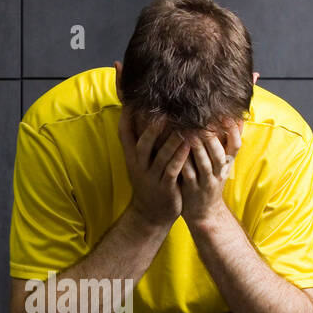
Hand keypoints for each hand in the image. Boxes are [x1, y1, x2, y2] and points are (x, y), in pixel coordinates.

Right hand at [118, 107, 191, 229]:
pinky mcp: (165, 187)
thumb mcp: (142, 162)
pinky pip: (172, 170)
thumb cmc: (151, 182)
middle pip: (141, 142)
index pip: (124, 132)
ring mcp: (151, 177)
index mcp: (132, 156)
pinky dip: (180, 157)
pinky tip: (188, 145)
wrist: (151, 215)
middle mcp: (139, 165)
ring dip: (171, 139)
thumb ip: (146, 141)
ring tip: (182, 124)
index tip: (131, 97)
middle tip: (161, 109)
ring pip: (160, 155)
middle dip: (150, 126)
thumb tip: (150, 114)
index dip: (126, 114)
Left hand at [179, 127, 239, 229]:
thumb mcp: (222, 164)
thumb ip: (226, 143)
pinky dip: (183, 161)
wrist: (204, 213)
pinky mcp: (192, 189)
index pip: (236, 145)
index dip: (234, 131)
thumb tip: (236, 117)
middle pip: (220, 153)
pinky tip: (176, 150)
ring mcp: (206, 182)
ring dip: (198, 146)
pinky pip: (188, 173)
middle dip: (213, 136)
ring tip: (189, 130)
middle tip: (204, 119)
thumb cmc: (210, 181)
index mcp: (228, 164)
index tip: (228, 114)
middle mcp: (219, 173)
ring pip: (205, 163)